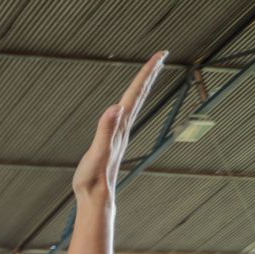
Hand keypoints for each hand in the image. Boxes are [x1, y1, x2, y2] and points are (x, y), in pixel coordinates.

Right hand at [73, 52, 164, 200]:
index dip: (145, 74)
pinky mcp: (113, 141)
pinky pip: (124, 116)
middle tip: (160, 55)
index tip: (159, 55)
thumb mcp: (98, 153)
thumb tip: (115, 108)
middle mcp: (123, 128)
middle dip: (149, 75)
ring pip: (134, 105)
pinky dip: (129, 103)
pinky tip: (126, 104)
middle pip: (139, 96)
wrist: (96, 197)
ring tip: (148, 74)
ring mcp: (119, 135)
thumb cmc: (94, 177)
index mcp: (120, 126)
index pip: (134, 94)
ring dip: (142, 88)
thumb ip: (106, 130)